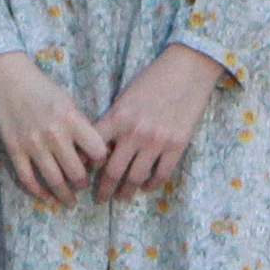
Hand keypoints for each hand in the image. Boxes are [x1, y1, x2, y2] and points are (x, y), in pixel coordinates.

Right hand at [0, 52, 107, 202]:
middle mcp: (54, 135)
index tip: (97, 164)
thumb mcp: (67, 100)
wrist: (5, 76)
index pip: (97, 151)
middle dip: (83, 184)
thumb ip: (79, 125)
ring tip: (69, 201)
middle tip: (83, 186)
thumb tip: (91, 151)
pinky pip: (28, 179)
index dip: (101, 161)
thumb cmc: (40, 86)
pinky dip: (38, 192)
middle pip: (77, 173)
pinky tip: (45, 196)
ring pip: (54, 181)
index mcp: (71, 119)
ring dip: (64, 195)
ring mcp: (32, 144)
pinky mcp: (14, 150)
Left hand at [94, 45, 223, 197]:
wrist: (186, 71)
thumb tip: (99, 146)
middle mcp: (134, 133)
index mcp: (117, 118)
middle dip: (104, 189)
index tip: (83, 176)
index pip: (94, 150)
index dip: (86, 167)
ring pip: (136, 178)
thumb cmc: (152, 80)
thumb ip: (113, 121)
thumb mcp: (124, 97)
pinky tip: (146, 187)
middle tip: (99, 199)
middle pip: (113, 171)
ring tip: (121, 197)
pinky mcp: (176, 146)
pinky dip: (151, 185)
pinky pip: (161, 174)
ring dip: (126, 192)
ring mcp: (157, 142)